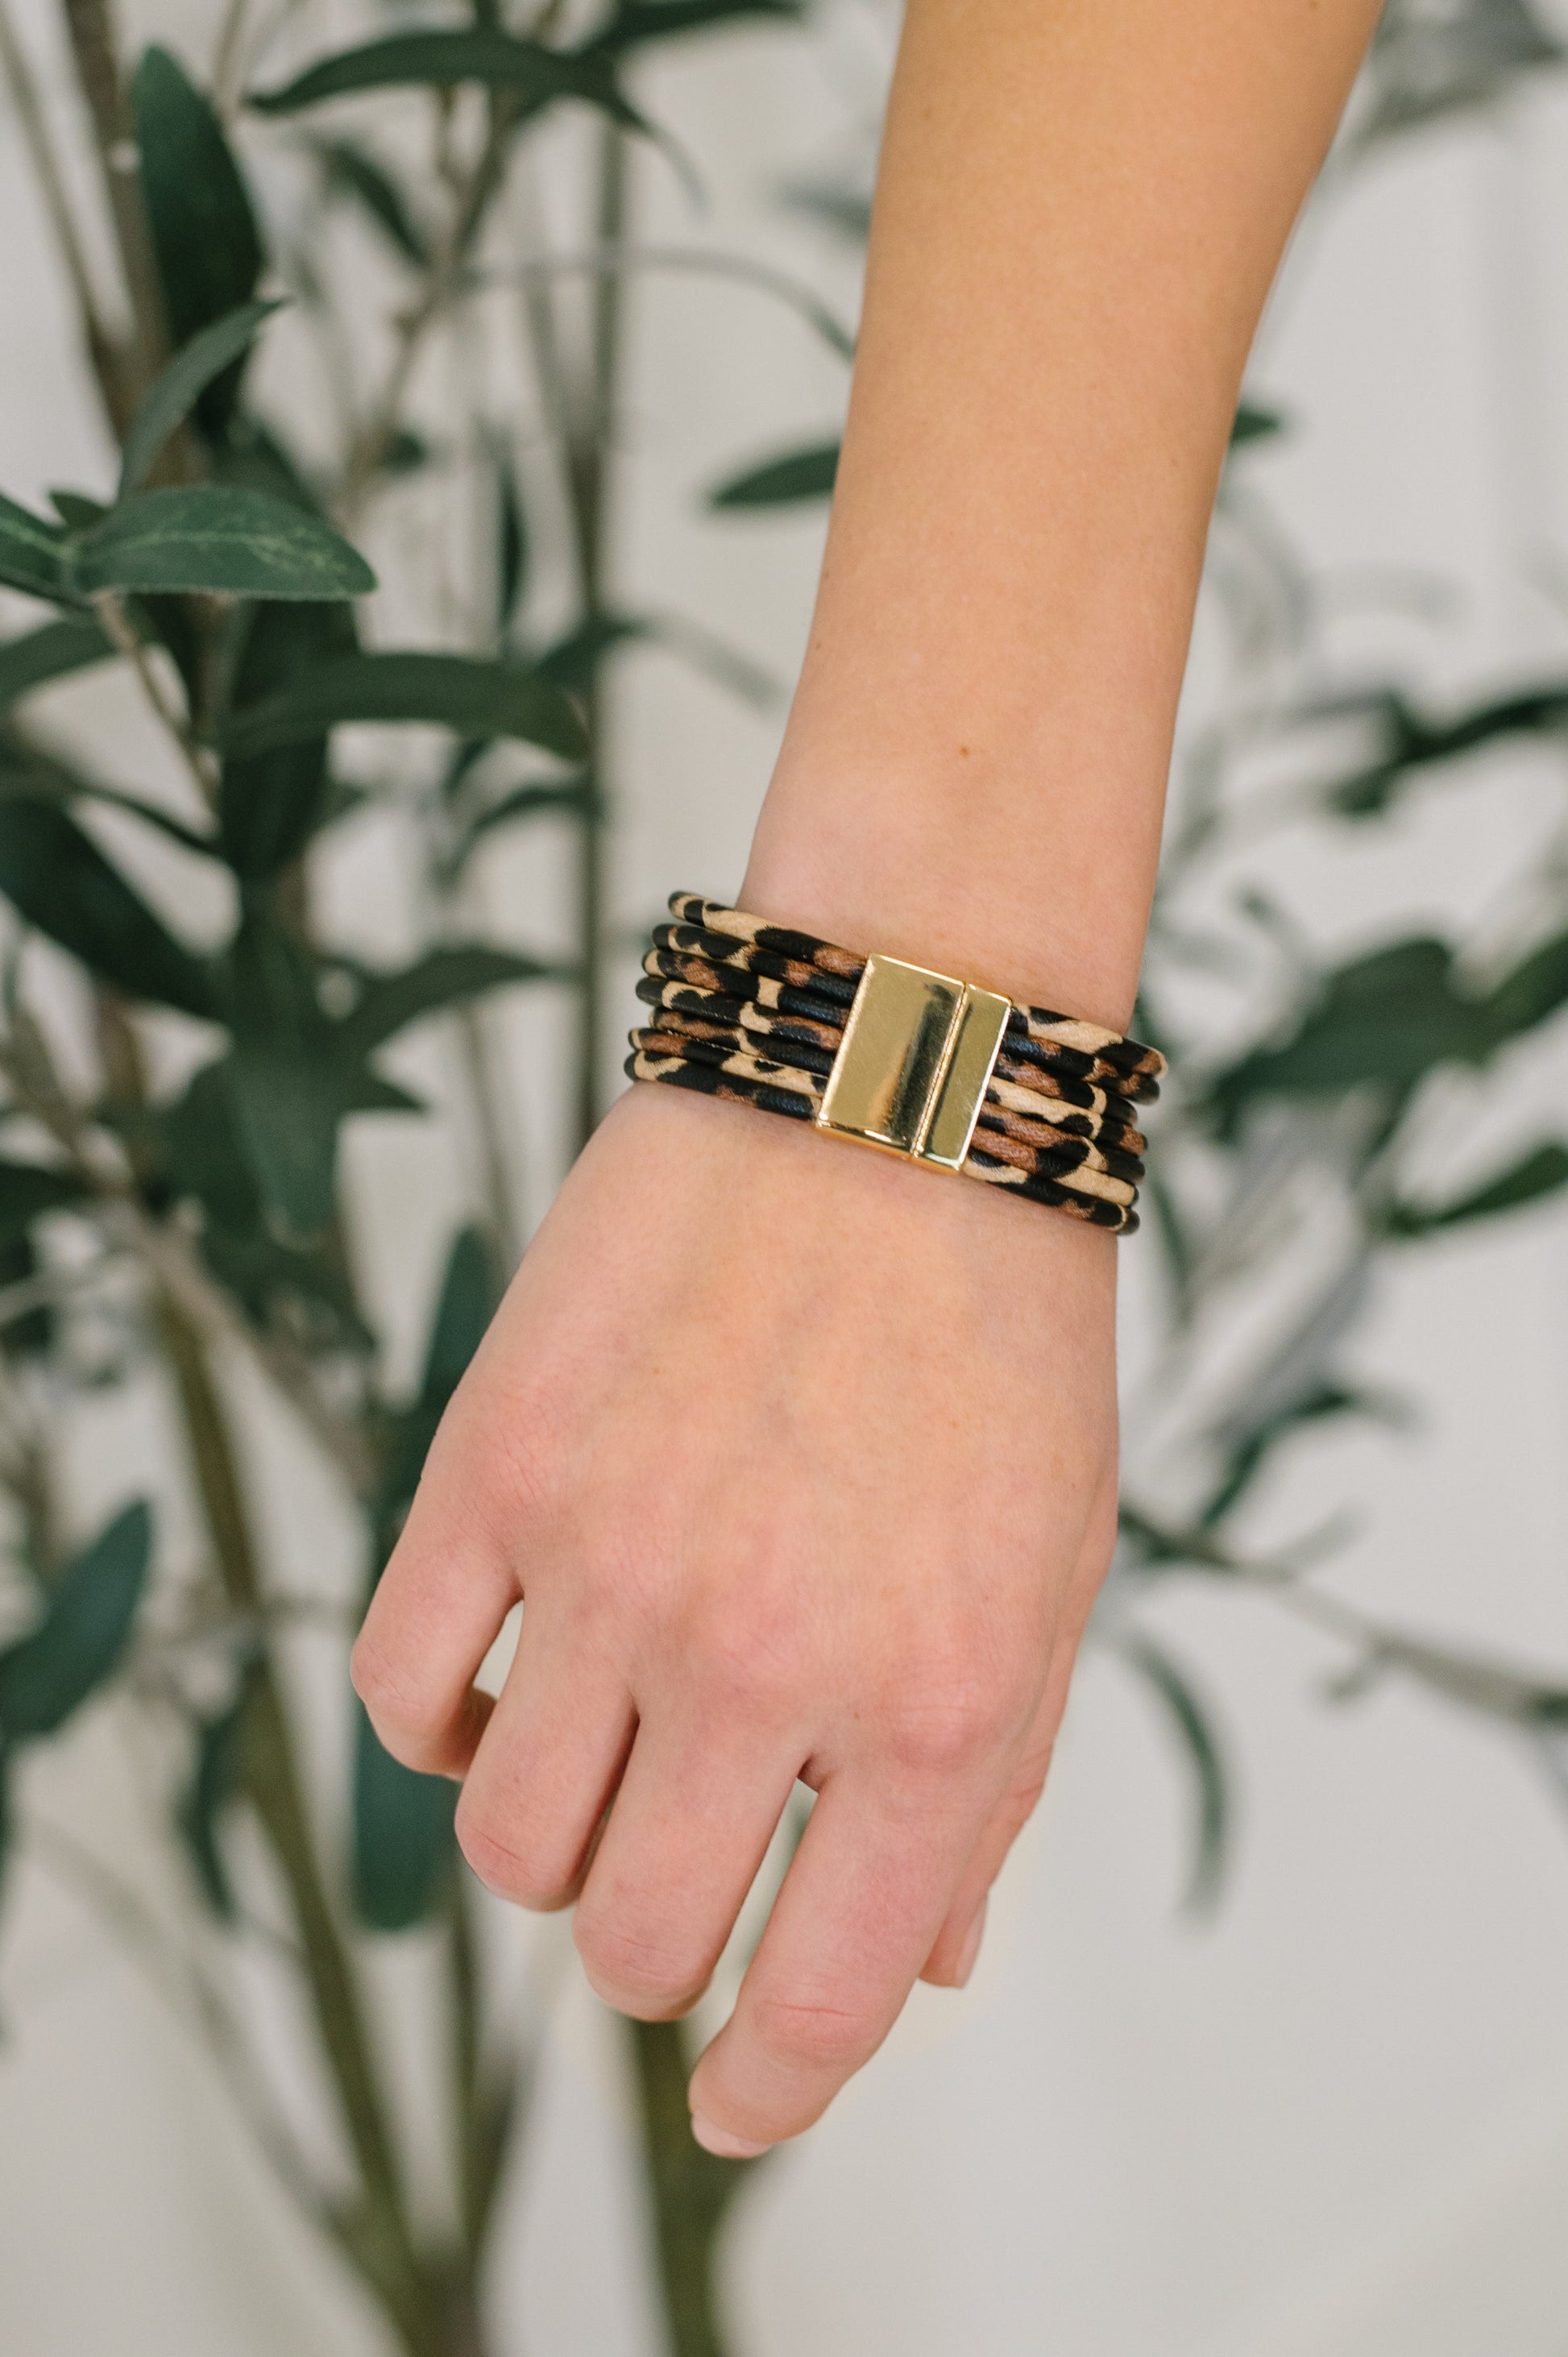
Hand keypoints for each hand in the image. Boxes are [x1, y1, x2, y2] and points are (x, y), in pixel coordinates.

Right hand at [352, 1078, 1119, 2153]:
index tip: (738, 2104)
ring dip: (560, 1838)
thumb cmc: (995, 1332)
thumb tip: (933, 1963)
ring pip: (507, 1846)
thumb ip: (995, 1781)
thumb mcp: (1053, 1569)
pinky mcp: (492, 1465)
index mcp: (932, 1703)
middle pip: (634, 1946)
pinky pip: (404, 1694)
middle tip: (686, 1871)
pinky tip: (512, 1675)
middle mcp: (761, 1657)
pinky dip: (449, 1728)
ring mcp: (608, 1563)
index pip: (822, 1999)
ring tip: (614, 1745)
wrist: (891, 1091)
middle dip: (662, 1952)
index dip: (771, 2089)